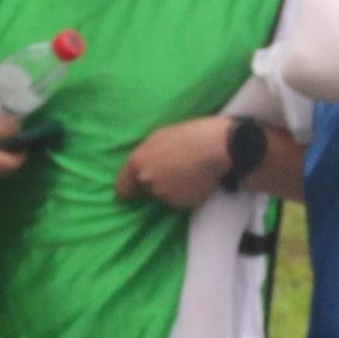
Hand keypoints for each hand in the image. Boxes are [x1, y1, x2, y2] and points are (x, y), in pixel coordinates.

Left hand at [118, 114, 238, 211]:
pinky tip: (196, 179)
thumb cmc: (188, 134)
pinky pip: (180, 200)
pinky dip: (186, 193)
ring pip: (163, 196)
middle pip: (144, 192)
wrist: (217, 145)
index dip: (128, 190)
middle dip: (154, 185)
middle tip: (171, 172)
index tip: (132, 191)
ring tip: (187, 172)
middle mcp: (147, 181)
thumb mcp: (158, 137)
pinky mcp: (181, 203)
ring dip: (172, 188)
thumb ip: (144, 156)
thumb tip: (139, 169)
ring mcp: (164, 194)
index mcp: (137, 163)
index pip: (122, 189)